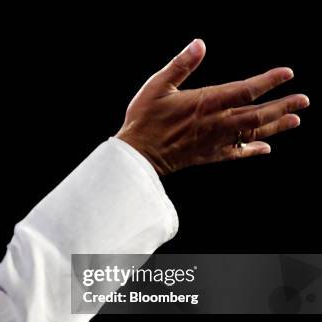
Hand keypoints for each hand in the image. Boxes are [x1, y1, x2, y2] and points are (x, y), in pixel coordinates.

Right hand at [116, 39, 309, 175]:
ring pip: (252, 133)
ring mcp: (214, 140)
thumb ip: (180, 65)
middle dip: (282, 106)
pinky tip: (266, 147)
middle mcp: (216, 122)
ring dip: (276, 126)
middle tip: (303, 101)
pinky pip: (237, 153)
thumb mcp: (157, 86)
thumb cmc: (145, 119)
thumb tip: (199, 44)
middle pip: (257, 114)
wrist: (138, 154)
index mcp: (206, 102)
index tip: (287, 74)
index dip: (269, 81)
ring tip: (295, 120)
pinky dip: (253, 150)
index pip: (245, 89)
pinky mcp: (208, 155)